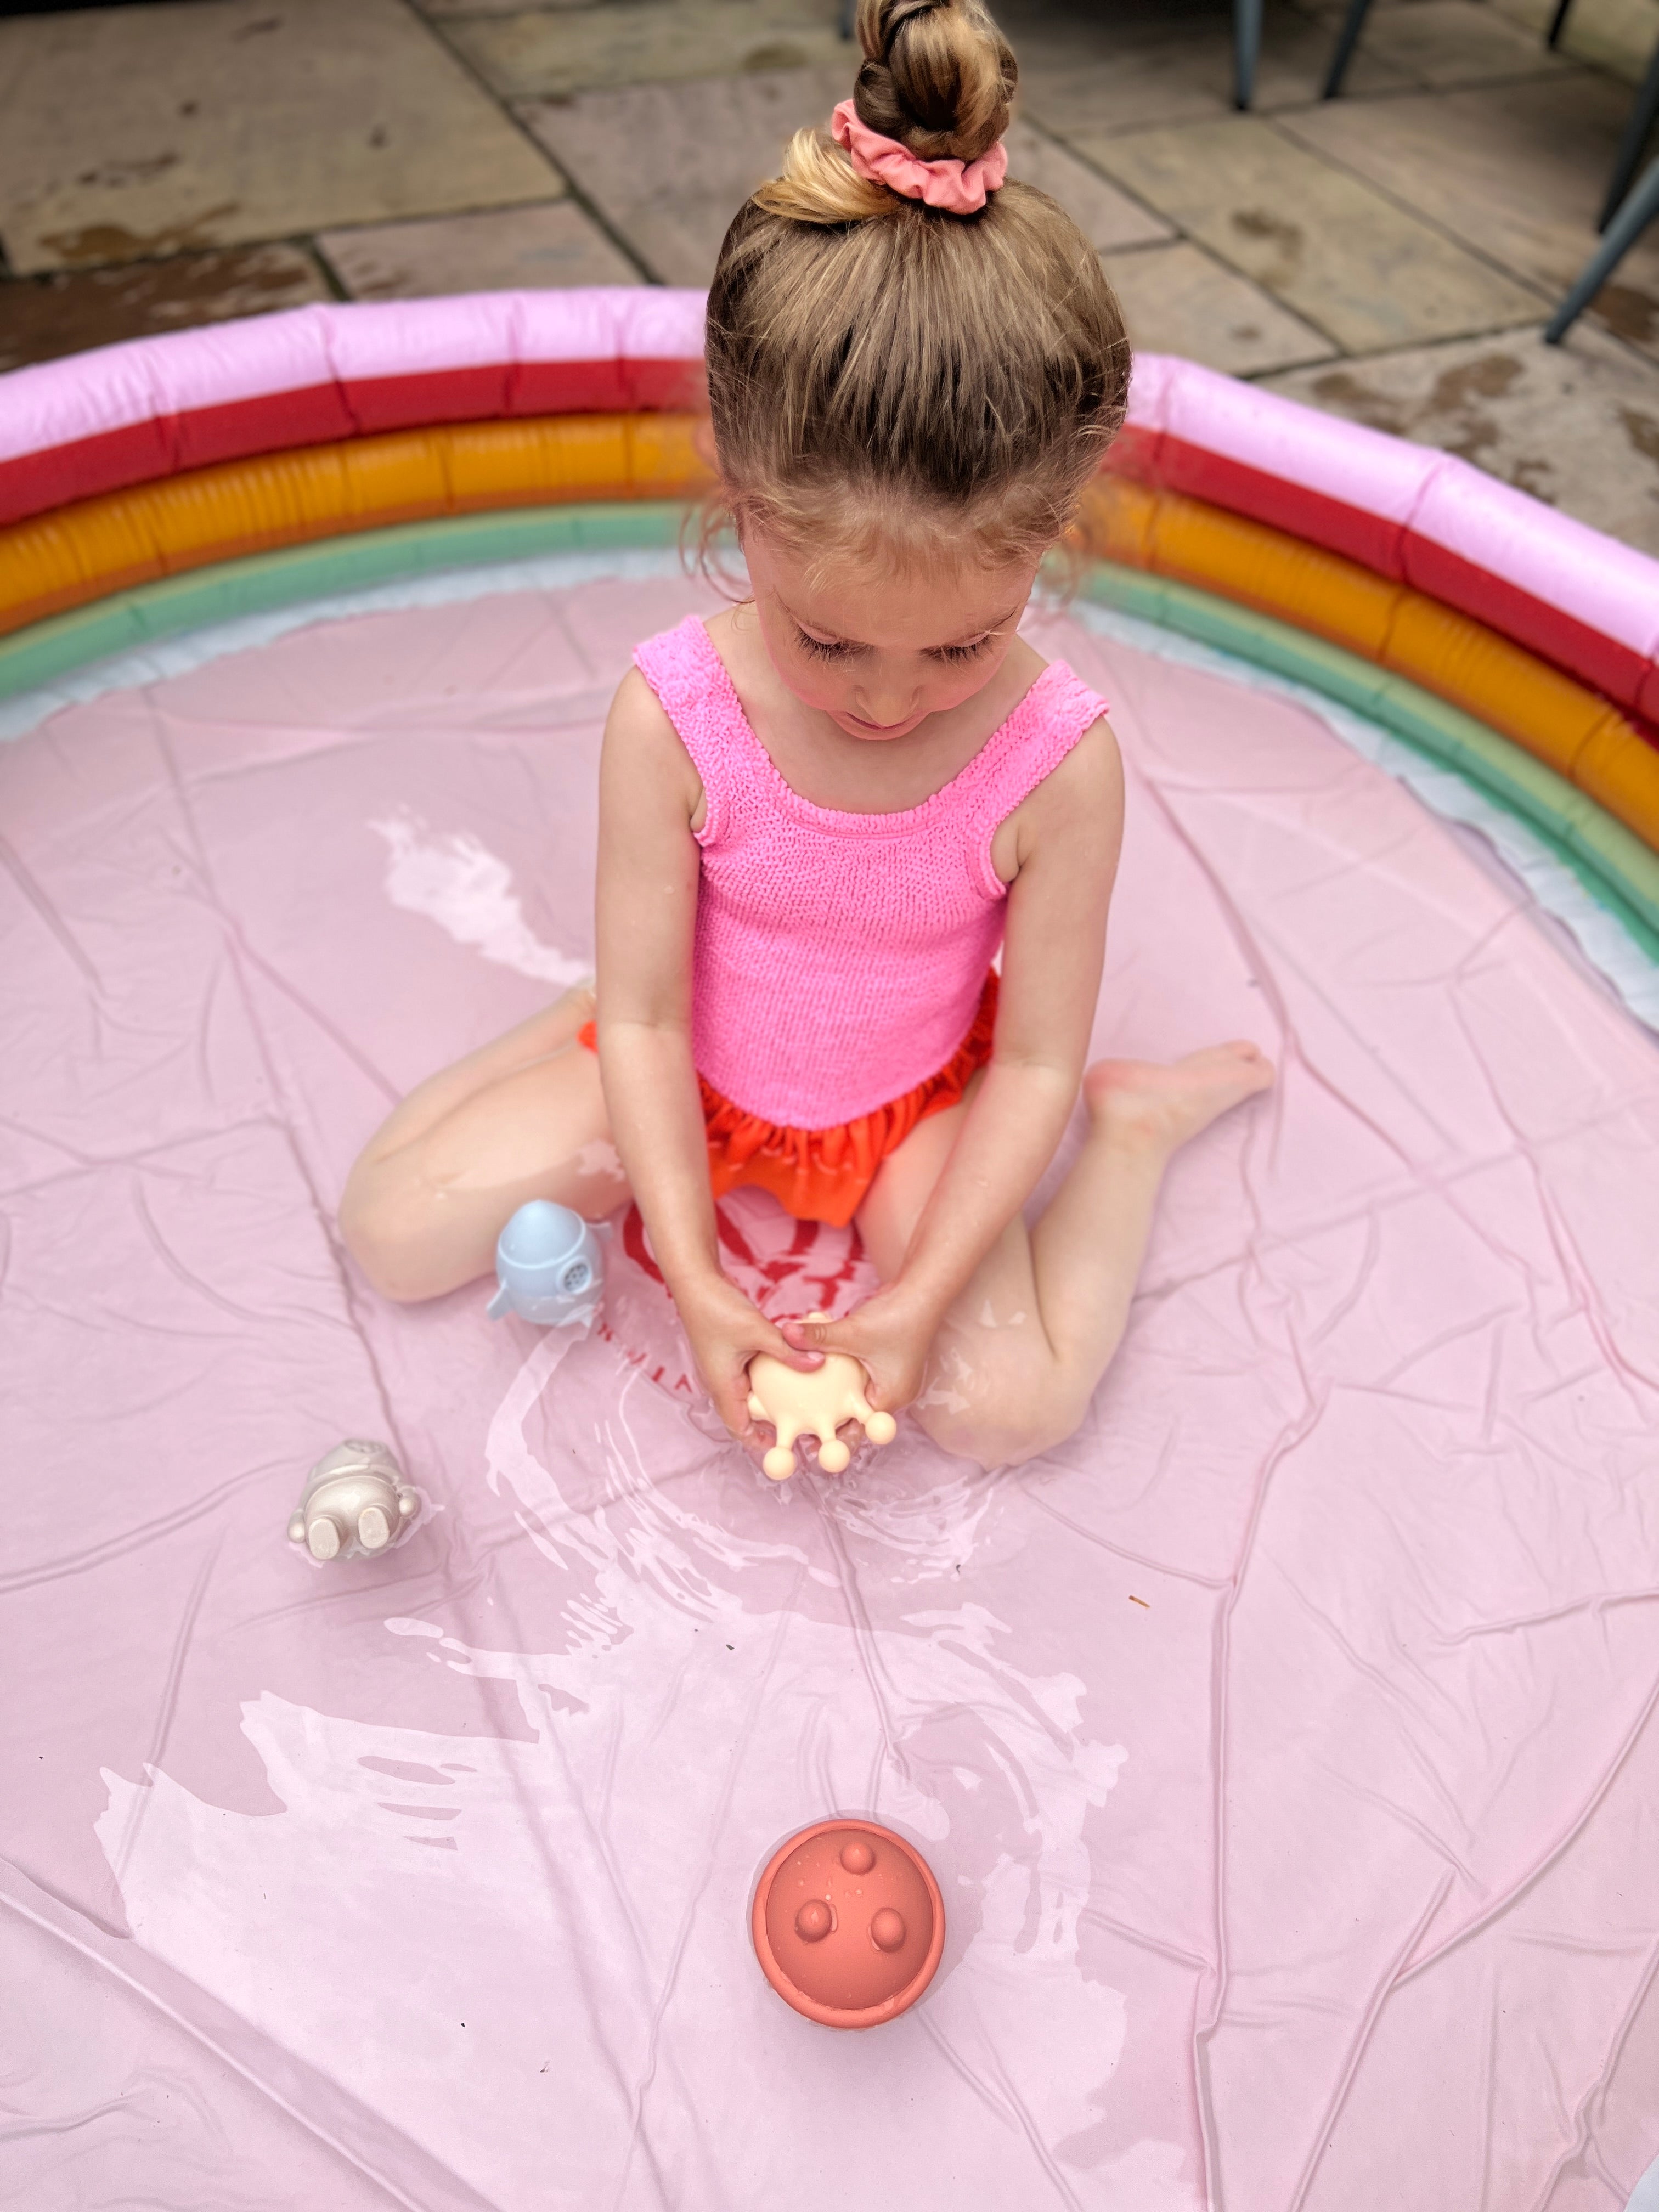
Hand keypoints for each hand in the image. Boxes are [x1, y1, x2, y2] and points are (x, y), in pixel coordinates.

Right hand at [673, 1270, 824, 1452]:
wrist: (695, 1282)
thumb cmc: (718, 1309)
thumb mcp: (757, 1331)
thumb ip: (787, 1350)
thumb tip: (818, 1365)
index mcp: (722, 1386)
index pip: (738, 1428)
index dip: (758, 1442)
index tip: (783, 1445)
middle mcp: (720, 1381)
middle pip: (743, 1414)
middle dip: (767, 1424)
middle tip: (797, 1425)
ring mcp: (722, 1367)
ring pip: (746, 1395)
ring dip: (766, 1402)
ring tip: (795, 1403)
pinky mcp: (727, 1353)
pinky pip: (747, 1376)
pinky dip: (764, 1380)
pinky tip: (785, 1371)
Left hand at [775, 1282, 941, 1426]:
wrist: (922, 1292)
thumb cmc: (896, 1317)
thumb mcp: (852, 1331)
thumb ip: (818, 1337)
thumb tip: (786, 1334)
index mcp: (891, 1398)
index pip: (860, 1428)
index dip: (834, 1436)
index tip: (809, 1443)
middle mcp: (896, 1393)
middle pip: (860, 1416)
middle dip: (834, 1421)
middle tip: (802, 1427)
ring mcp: (893, 1379)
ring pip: (860, 1397)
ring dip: (838, 1400)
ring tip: (808, 1406)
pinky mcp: (888, 1364)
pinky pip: (862, 1380)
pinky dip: (845, 1381)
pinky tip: (823, 1375)